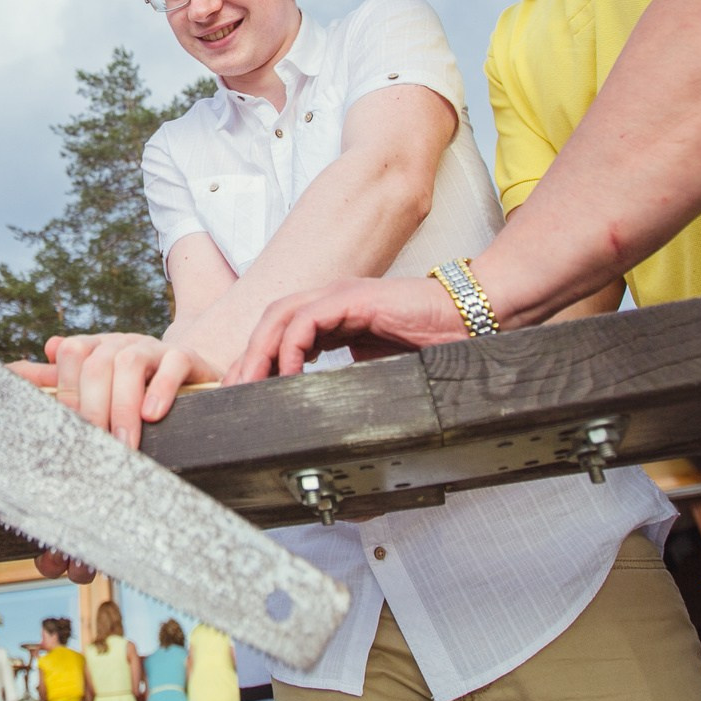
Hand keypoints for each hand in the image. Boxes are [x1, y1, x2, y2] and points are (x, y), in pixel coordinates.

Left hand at [28, 332, 209, 448]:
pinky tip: (152, 415)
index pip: (71, 353)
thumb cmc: (134, 386)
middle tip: (97, 446)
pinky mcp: (185, 358)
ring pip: (129, 363)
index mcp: (96, 348)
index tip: (70, 428)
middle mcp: (121, 342)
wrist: (189, 376)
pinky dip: (160, 389)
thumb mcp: (94, 383)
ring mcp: (153, 347)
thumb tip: (10, 372)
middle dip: (93, 408)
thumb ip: (55, 380)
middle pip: (97, 364)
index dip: (67, 390)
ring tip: (125, 443)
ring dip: (123, 406)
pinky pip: (173, 364)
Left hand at [231, 277, 465, 382]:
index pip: (281, 334)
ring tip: (251, 384)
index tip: (244, 392)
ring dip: (260, 351)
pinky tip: (289, 373)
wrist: (467, 318)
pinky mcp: (352, 298)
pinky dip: (291, 346)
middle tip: (233, 392)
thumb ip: (345, 375)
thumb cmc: (431, 340)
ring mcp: (340, 296)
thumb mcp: (375, 364)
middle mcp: (330, 301)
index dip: (258, 360)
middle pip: (272, 322)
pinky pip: (307, 320)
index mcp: (333, 316)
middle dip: (248, 357)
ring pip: (281, 317)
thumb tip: (320, 404)